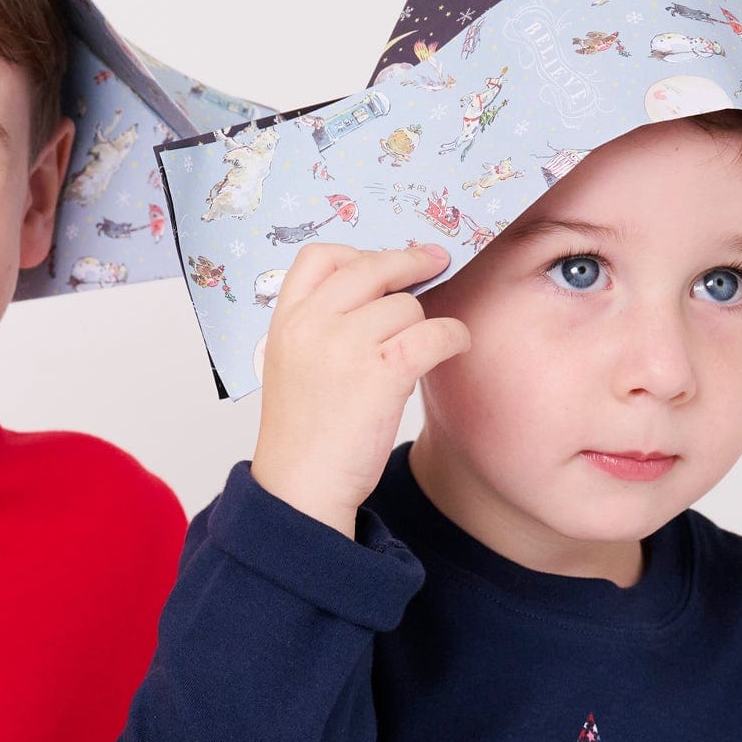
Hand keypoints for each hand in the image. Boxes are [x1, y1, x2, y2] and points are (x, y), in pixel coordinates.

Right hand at [251, 244, 468, 532]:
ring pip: (408, 305)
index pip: (319, 257)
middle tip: (436, 262)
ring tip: (422, 350)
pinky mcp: (383, 371)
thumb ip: (319, 326)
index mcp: (285, 321)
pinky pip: (434, 332)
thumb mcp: (291, 366)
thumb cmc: (304, 436)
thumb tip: (382, 289)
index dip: (358, 252)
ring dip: (425, 323)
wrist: (302, 489)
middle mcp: (312, 325)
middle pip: (372, 267)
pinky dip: (454, 337)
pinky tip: (455, 346)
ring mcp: (346, 345)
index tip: (383, 263)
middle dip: (409, 263)